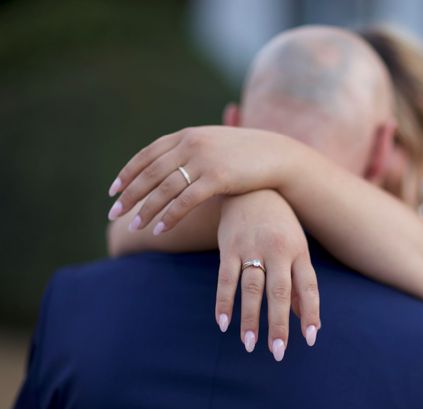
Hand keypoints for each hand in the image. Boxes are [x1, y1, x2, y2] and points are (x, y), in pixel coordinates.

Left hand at [106, 126, 298, 233]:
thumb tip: (173, 166)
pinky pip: (184, 201)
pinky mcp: (216, 178)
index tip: (113, 191)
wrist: (279, 155)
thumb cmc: (248, 155)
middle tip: (114, 213)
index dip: (127, 173)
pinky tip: (159, 230)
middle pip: (150, 172)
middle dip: (129, 195)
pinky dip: (168, 217)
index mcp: (187, 135)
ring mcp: (203, 160)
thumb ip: (192, 152)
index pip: (147, 154)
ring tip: (134, 227)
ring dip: (145, 210)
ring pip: (163, 189)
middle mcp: (191, 144)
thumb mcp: (216, 146)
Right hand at [216, 190, 320, 360]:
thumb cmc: (279, 223)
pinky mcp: (229, 246)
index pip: (308, 287)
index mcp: (298, 251)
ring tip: (250, 345)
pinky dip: (224, 301)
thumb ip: (299, 282)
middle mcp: (277, 250)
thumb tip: (303, 318)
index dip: (310, 313)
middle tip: (278, 352)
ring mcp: (252, 248)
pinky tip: (223, 323)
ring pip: (252, 288)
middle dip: (278, 324)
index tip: (309, 338)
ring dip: (250, 318)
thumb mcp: (295, 246)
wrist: (252, 186)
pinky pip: (226, 278)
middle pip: (279, 292)